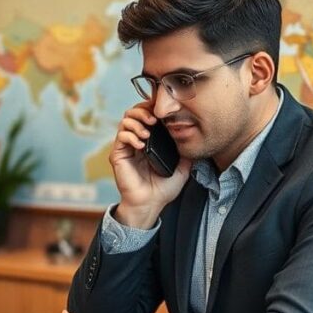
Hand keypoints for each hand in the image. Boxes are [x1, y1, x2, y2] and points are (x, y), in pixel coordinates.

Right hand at [111, 101, 191, 227]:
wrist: (151, 204)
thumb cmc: (163, 189)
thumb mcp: (182, 167)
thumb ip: (186, 152)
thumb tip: (195, 138)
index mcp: (149, 142)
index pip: (146, 116)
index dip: (152, 109)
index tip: (162, 110)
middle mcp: (135, 142)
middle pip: (133, 114)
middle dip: (143, 111)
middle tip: (154, 119)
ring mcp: (126, 148)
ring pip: (124, 121)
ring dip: (137, 122)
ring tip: (148, 132)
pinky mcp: (118, 156)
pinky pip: (120, 137)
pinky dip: (130, 136)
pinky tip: (141, 144)